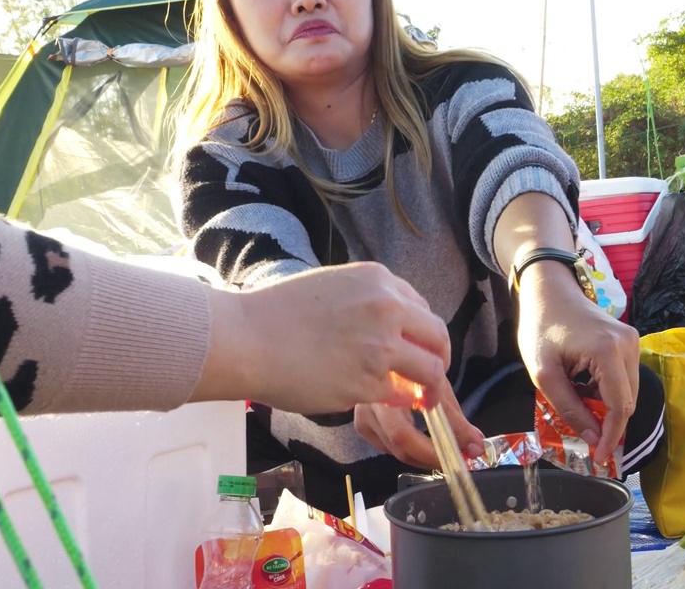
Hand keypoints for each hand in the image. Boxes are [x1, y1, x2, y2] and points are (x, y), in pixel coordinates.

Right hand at [191, 262, 454, 414]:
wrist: (245, 338)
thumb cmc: (276, 314)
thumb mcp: (332, 287)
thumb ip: (367, 302)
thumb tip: (391, 330)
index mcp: (378, 280)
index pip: (421, 309)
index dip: (422, 334)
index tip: (418, 348)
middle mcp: (387, 309)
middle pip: (437, 337)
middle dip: (439, 359)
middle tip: (432, 377)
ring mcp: (381, 347)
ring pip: (430, 371)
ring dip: (429, 387)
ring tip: (423, 398)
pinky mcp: (369, 383)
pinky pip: (402, 397)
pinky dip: (401, 403)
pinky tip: (391, 404)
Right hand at [354, 377, 483, 468]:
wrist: (384, 359)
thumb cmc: (414, 372)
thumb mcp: (437, 385)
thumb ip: (454, 415)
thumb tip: (475, 442)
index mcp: (398, 379)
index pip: (428, 410)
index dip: (451, 433)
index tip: (473, 445)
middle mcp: (375, 396)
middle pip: (402, 437)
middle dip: (434, 455)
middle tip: (459, 459)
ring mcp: (364, 412)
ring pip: (395, 449)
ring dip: (424, 458)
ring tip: (446, 455)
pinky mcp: (362, 426)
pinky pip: (387, 448)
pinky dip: (408, 453)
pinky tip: (422, 448)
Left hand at [516, 261, 640, 464]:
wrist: (549, 291)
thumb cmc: (541, 328)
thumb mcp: (544, 373)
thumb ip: (569, 407)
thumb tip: (593, 438)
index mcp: (608, 351)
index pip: (620, 407)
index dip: (612, 436)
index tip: (600, 458)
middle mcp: (628, 345)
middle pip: (628, 401)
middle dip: (609, 424)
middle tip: (586, 439)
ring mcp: (632, 341)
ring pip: (628, 392)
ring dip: (607, 407)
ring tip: (579, 406)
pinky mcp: (629, 340)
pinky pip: (624, 378)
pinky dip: (607, 392)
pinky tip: (585, 389)